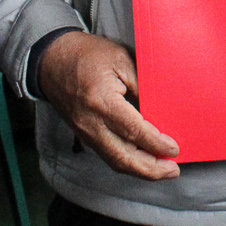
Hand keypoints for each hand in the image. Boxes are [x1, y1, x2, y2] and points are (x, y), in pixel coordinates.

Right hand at [37, 31, 180, 179]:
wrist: (51, 61)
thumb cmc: (87, 55)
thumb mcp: (121, 60)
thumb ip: (142, 85)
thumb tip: (161, 110)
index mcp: (101, 101)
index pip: (133, 131)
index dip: (155, 144)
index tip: (174, 149)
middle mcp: (91, 123)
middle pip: (123, 157)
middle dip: (150, 169)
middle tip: (173, 171)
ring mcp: (85, 132)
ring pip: (114, 161)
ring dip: (140, 169)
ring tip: (162, 170)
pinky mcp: (84, 135)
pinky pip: (107, 155)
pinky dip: (127, 161)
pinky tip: (142, 160)